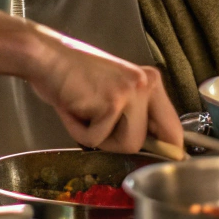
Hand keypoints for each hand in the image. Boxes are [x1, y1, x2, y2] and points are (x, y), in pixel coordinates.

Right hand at [26, 27, 184, 153]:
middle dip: (119, 143)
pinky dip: (80, 132)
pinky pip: (98, 139)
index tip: (167, 161)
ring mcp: (131, 92)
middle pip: (146, 142)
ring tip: (83, 113)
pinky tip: (73, 108)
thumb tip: (151, 149)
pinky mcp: (112, 101)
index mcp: (149, 82)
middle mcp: (146, 84)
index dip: (169, 150)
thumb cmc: (72, 76)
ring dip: (99, 138)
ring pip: (126, 144)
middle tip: (96, 124)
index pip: (172, 127)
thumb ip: (134, 115)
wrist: (45, 56)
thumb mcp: (112, 92)